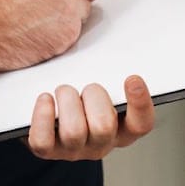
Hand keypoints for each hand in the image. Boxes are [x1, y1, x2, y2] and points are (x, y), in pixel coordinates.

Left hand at [27, 76, 156, 160]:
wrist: (47, 110)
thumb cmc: (81, 91)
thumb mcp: (100, 80)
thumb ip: (110, 68)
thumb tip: (102, 34)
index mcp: (122, 128)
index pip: (142, 124)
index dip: (140, 104)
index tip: (132, 78)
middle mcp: (101, 144)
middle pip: (104, 126)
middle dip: (93, 96)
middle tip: (87, 87)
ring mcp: (74, 150)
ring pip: (74, 131)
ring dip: (67, 101)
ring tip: (63, 91)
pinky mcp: (47, 151)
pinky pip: (43, 140)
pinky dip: (43, 115)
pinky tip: (45, 98)